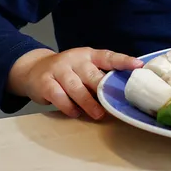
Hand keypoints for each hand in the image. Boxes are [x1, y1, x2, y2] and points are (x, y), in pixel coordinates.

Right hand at [8, 47, 142, 119]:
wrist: (32, 70)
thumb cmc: (67, 73)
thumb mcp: (83, 69)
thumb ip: (99, 78)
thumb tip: (121, 96)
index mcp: (89, 55)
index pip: (108, 56)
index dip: (123, 61)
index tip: (138, 66)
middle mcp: (75, 59)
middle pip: (92, 74)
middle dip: (103, 89)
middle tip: (114, 102)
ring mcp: (59, 69)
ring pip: (76, 87)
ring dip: (88, 103)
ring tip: (98, 115)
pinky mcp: (45, 82)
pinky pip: (59, 96)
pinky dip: (68, 107)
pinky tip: (75, 113)